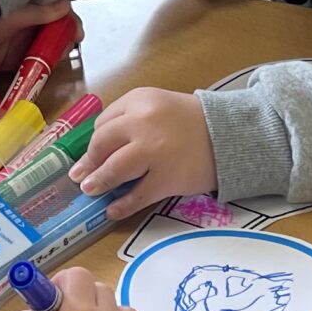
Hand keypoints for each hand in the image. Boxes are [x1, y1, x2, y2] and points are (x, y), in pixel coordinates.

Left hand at [72, 87, 216, 219]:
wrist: (231, 136)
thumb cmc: (192, 122)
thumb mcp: (159, 106)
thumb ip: (131, 120)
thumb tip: (100, 148)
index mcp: (139, 100)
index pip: (104, 123)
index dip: (94, 142)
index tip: (90, 154)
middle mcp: (143, 122)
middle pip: (103, 144)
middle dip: (88, 162)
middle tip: (80, 176)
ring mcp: (154, 151)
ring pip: (115, 169)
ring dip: (99, 181)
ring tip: (91, 190)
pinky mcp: (166, 177)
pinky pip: (137, 195)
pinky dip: (122, 205)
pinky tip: (112, 211)